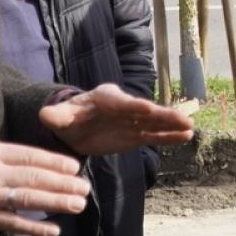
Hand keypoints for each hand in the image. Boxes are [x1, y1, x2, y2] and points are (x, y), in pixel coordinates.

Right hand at [0, 141, 90, 235]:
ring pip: (29, 199)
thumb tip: (37, 160)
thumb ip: (3, 155)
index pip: (29, 155)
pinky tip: (53, 230)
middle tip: (84, 188)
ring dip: (56, 203)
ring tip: (78, 205)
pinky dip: (35, 228)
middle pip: (34, 177)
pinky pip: (15, 224)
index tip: (74, 168)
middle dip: (62, 183)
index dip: (54, 162)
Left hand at [39, 83, 194, 156]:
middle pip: (145, 112)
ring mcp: (131, 121)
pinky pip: (153, 136)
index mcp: (105, 99)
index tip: (147, 109)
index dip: (133, 106)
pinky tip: (185, 137)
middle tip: (182, 117)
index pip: (121, 103)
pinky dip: (168, 136)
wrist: (74, 126)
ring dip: (172, 125)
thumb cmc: (67, 117)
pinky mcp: (135, 135)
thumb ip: (55, 116)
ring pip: (154, 123)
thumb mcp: (59, 117)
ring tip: (190, 127)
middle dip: (163, 115)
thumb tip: (44, 115)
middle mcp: (123, 107)